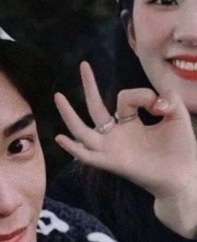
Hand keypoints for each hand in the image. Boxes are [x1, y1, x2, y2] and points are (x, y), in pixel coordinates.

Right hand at [55, 61, 196, 237]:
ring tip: (58, 96)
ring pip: (82, 130)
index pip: (124, 98)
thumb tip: (155, 101)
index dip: (142, 96)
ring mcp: (110, 148)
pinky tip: (60, 138)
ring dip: (69, 114)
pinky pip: (87, 155)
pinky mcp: (110, 162)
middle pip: (95, 107)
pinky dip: (73, 148)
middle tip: (83, 66)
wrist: (183, 176)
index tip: (160, 106)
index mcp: (129, 122)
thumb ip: (169, 100)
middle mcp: (115, 133)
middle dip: (89, 86)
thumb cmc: (179, 149)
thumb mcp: (177, 116)